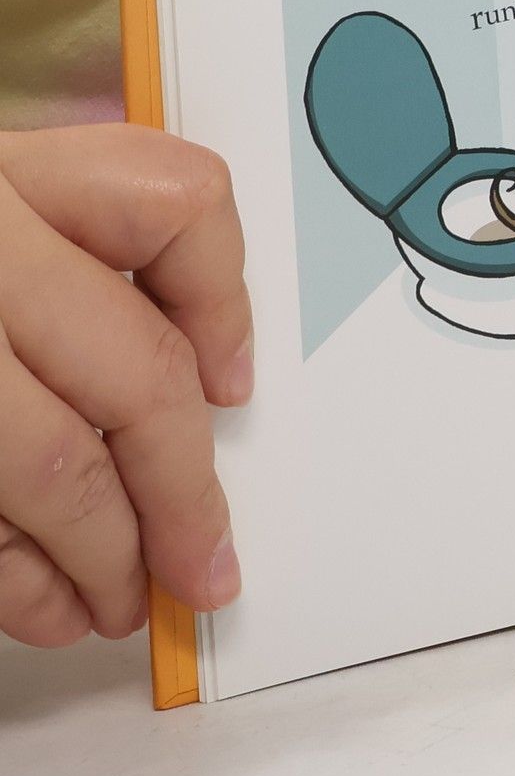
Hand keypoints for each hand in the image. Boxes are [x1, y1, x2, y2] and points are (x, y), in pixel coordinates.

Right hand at [0, 125, 251, 646]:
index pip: (175, 204)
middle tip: (205, 558)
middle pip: (129, 373)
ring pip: (50, 467)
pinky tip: (41, 601)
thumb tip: (196, 378)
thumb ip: (68, 260)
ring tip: (123, 597)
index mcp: (4, 174)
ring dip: (104, 555)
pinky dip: (13, 577)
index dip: (224, 302)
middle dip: (181, 489)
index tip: (232, 382)